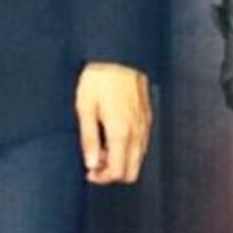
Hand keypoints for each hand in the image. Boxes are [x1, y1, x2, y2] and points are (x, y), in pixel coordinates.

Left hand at [74, 62, 152, 184]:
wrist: (120, 54)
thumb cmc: (99, 78)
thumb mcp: (85, 107)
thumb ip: (89, 139)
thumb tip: (91, 164)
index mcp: (121, 132)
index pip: (118, 172)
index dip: (102, 178)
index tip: (89, 172)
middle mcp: (137, 132)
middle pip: (132, 172)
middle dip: (113, 173)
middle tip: (95, 161)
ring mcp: (145, 125)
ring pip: (139, 159)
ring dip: (122, 161)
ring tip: (102, 146)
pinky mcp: (148, 117)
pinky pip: (142, 144)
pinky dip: (129, 149)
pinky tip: (114, 135)